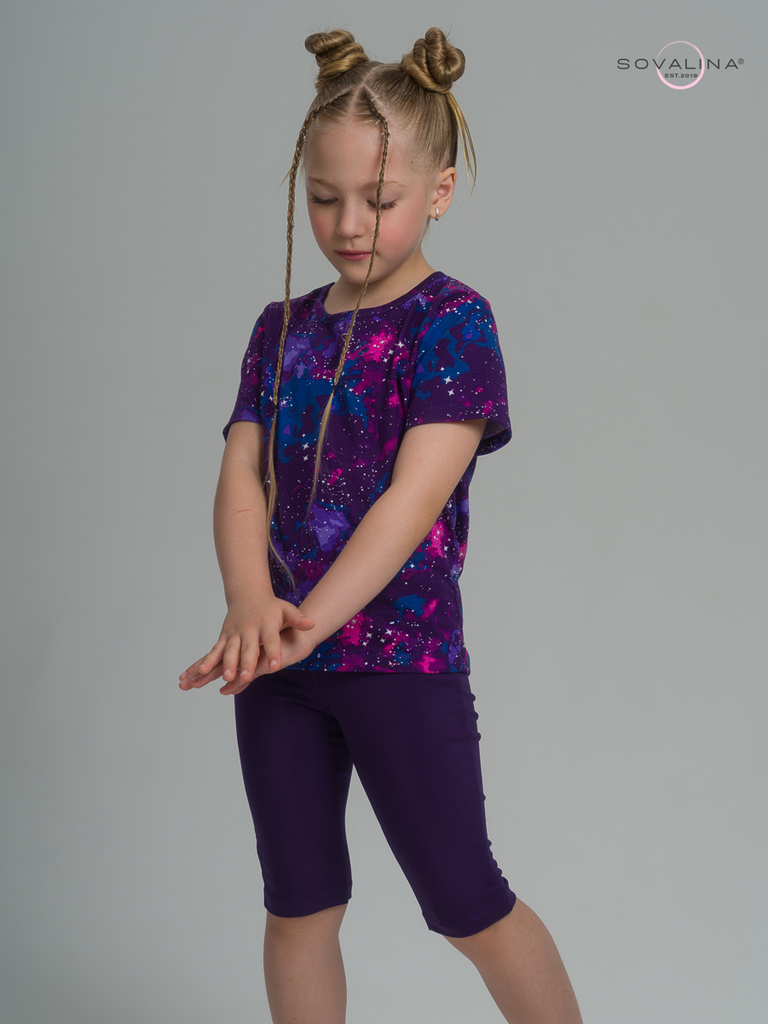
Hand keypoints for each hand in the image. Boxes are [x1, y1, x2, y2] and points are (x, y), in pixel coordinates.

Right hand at [179, 596, 314, 695]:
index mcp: (265, 624)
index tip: (276, 665)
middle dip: (247, 663)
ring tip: (226, 678)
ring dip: (226, 664)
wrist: (247, 594)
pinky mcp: (224, 637)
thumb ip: (298, 618)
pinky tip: (200, 674)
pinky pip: (214, 651)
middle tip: (247, 677)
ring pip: (229, 651)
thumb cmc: (270, 606)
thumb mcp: (286, 609)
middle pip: (248, 648)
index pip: (271, 640)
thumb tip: (311, 624)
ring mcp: (234, 633)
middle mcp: (249, 629)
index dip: (273, 652)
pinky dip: (207, 661)